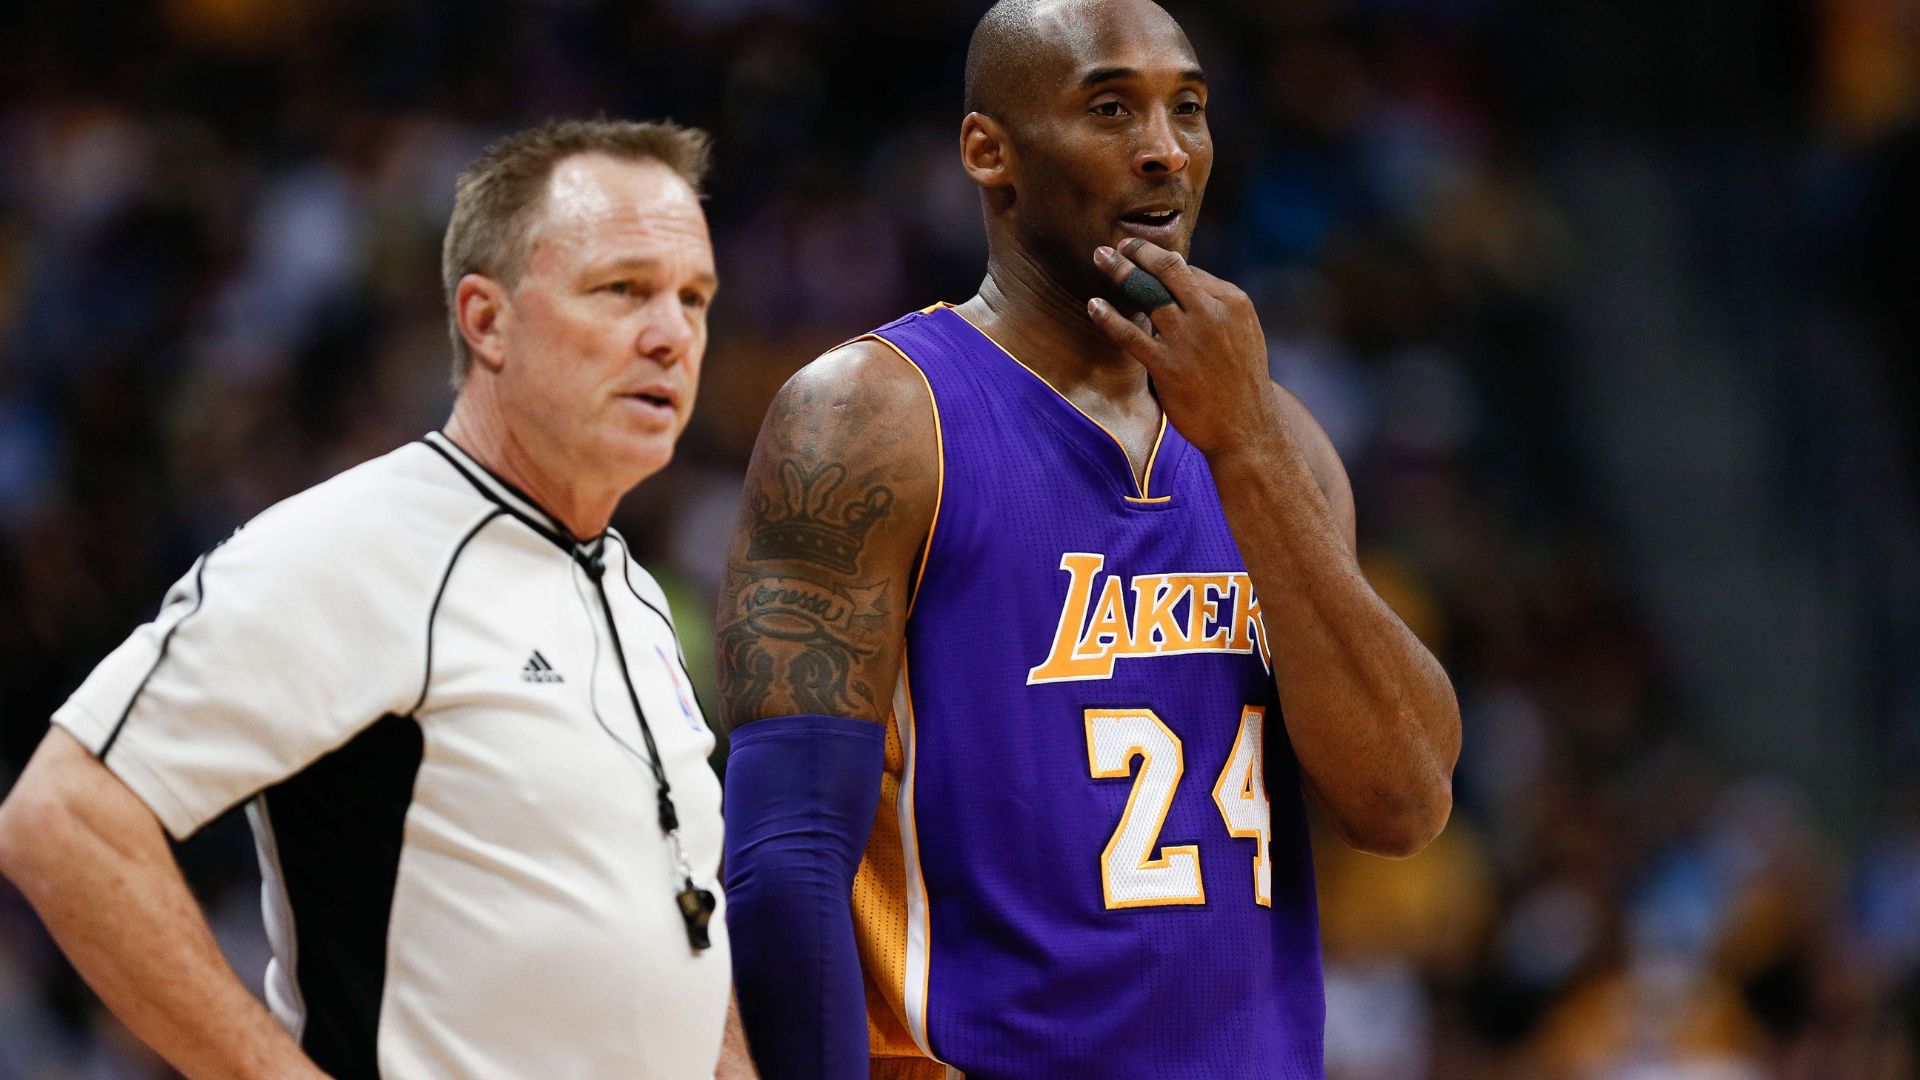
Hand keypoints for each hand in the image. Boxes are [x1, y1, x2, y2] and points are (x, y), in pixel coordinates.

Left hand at [1087, 238, 1281, 460]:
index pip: (1191, 271)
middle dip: (1140, 251)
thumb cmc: (1242, 383)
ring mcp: (1188, 338)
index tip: (1143, 255)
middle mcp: (1211, 314)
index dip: (1163, 262)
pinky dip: (1108, 316)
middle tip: (1117, 244)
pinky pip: (1130, 334)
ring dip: (1121, 272)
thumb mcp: (1244, 335)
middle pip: (1169, 269)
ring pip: (1148, 293)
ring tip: (1099, 257)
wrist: (1247, 429)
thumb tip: (1184, 287)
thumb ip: (1216, 310)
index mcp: (1233, 302)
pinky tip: (1094, 304)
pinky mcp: (1168, 366)